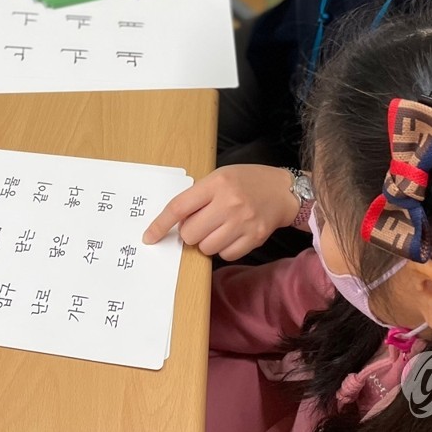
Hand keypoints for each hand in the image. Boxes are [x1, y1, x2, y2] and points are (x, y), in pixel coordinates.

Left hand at [142, 164, 300, 259]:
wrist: (282, 191)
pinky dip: (224, 248)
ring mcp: (242, 223)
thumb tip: (175, 224)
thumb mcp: (220, 177)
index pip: (179, 207)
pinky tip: (232, 235)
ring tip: (219, 228)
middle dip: (191, 232)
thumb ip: (198, 196)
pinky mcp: (254, 238)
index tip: (149, 237)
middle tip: (202, 223)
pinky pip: (225, 255)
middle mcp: (229, 203)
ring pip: (206, 248)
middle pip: (190, 233)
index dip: (160, 225)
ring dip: (207, 241)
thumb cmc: (246, 182)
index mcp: (217, 184)